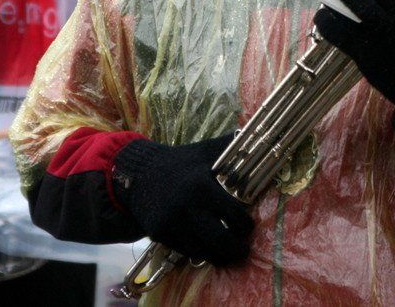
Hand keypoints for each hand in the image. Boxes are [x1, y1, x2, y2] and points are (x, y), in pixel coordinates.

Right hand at [113, 133, 252, 265]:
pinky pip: (184, 251)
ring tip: (227, 253)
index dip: (245, 224)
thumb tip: (255, 139)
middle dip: (236, 250)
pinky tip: (206, 247)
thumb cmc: (179, 162)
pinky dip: (198, 252)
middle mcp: (186, 208)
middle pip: (220, 240)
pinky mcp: (159, 234)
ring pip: (202, 251)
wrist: (139, 173)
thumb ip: (229, 146)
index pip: (234, 214)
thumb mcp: (204, 151)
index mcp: (202, 187)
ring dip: (218, 255)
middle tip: (243, 251)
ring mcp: (171, 223)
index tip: (248, 227)